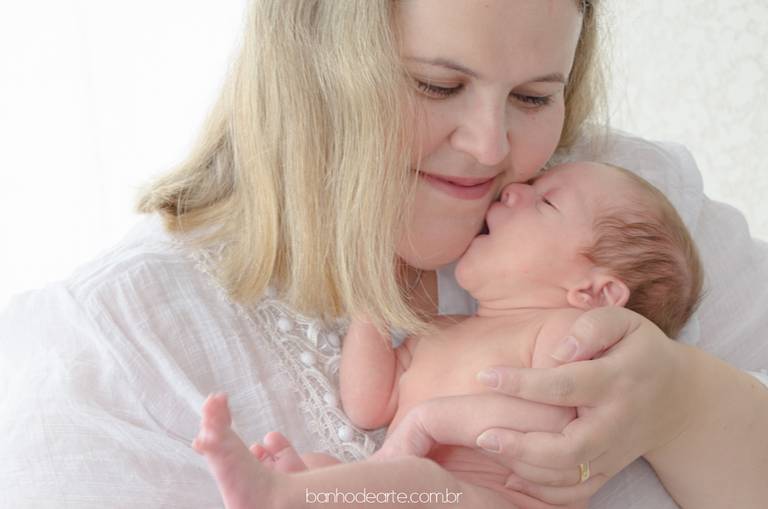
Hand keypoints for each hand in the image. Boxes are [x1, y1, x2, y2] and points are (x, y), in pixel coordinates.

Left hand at [474, 306, 695, 504]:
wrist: (680, 397)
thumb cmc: (639, 350)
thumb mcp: (623, 322)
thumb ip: (590, 329)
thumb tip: (558, 352)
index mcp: (617, 380)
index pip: (565, 385)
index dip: (522, 383)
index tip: (486, 376)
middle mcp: (616, 422)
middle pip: (569, 447)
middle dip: (522, 445)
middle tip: (482, 434)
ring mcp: (614, 452)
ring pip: (570, 475)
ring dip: (526, 468)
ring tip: (489, 447)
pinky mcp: (610, 469)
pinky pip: (578, 492)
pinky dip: (545, 492)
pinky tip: (512, 475)